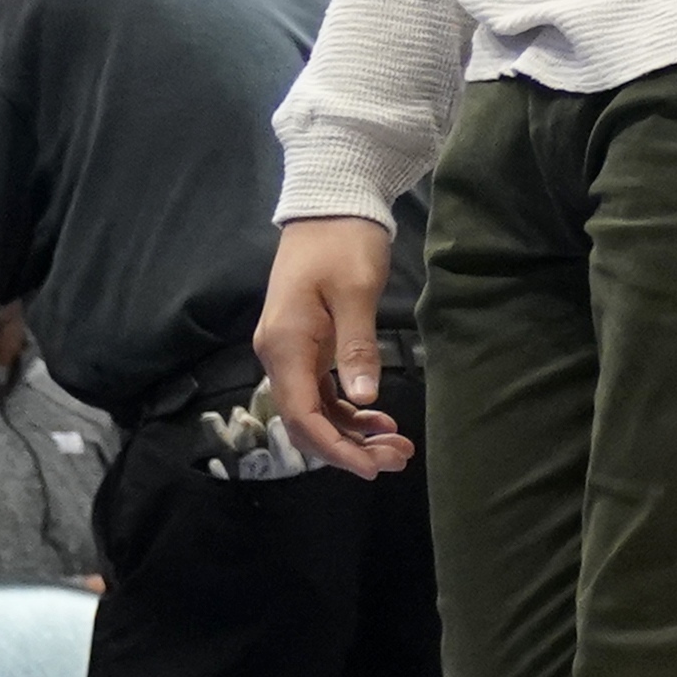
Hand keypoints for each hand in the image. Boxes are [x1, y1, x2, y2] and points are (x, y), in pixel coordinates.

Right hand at [254, 215, 409, 476]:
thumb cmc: (343, 245)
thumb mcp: (355, 293)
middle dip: (348, 447)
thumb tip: (364, 398)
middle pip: (306, 419)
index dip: (335, 448)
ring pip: (315, 409)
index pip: (302, 415)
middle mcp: (278, 354)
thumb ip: (357, 347)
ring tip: (397, 445)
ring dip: (352, 432)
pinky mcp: (306, 345)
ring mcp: (291, 351)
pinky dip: (349, 410)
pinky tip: (378, 419)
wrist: (330, 208)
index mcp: (285, 345)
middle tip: (397, 459)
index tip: (370, 468)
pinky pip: (321, 391)